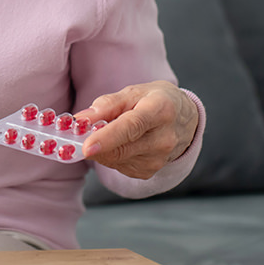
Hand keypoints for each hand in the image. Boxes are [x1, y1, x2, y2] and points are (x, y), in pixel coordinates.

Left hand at [78, 81, 198, 178]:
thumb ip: (106, 105)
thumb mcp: (133, 92)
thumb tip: (80, 120)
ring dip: (102, 148)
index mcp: (160, 111)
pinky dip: (110, 155)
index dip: (107, 138)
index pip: (131, 127)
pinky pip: (118, 166)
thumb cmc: (154, 101)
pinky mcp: (150, 171)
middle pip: (120, 148)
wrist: (184, 119)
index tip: (86, 147)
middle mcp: (164, 139)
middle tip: (79, 134)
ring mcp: (159, 159)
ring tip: (109, 131)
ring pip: (115, 159)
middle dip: (94, 144)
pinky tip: (120, 143)